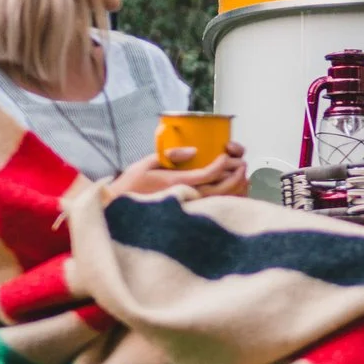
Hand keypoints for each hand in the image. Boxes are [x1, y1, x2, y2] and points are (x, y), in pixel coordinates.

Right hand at [108, 141, 246, 199]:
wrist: (121, 208)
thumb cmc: (133, 184)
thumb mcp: (147, 163)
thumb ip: (170, 155)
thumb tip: (193, 150)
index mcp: (177, 183)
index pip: (208, 174)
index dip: (222, 164)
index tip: (226, 155)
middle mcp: (187, 197)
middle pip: (222, 189)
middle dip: (236, 175)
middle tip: (241, 163)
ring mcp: (191, 208)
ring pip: (223, 200)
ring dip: (237, 187)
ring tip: (241, 175)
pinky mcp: (192, 214)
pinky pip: (217, 208)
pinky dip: (231, 199)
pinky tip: (236, 190)